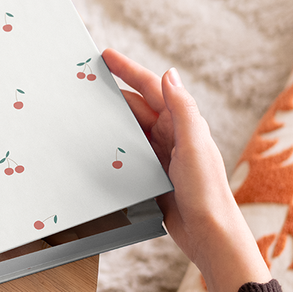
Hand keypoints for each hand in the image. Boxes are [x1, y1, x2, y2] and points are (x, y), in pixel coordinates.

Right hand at [102, 49, 269, 291]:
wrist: (209, 235)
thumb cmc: (207, 191)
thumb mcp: (194, 146)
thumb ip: (183, 110)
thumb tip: (169, 74)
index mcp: (183, 123)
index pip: (152, 88)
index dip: (128, 70)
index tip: (105, 56)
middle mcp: (172, 136)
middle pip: (137, 107)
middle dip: (113, 93)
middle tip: (85, 83)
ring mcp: (161, 156)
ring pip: (130, 129)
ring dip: (110, 119)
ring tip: (83, 110)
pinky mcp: (152, 176)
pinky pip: (127, 153)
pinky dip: (111, 146)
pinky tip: (94, 146)